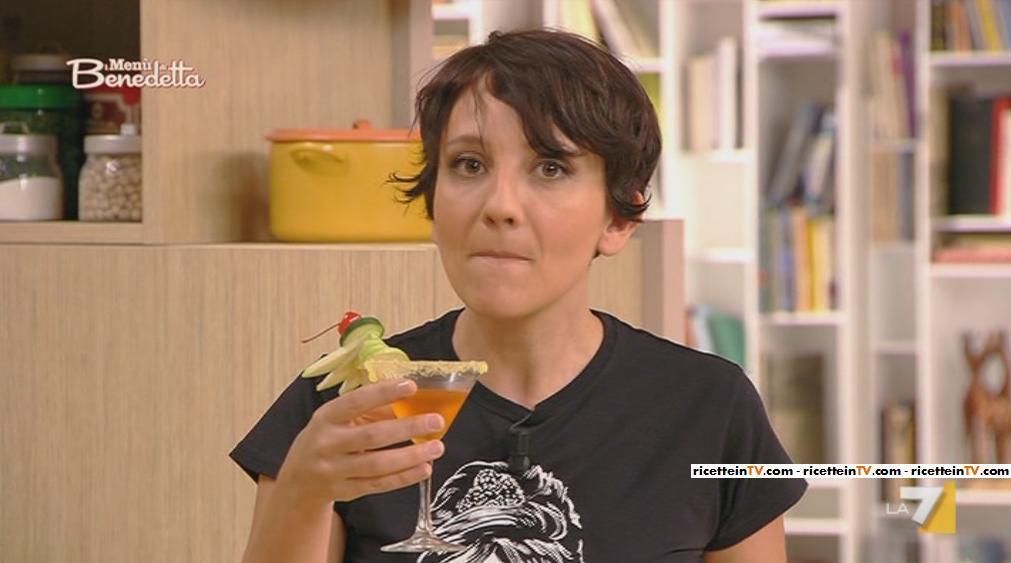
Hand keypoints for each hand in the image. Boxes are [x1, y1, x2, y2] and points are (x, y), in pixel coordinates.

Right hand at [275, 379, 445, 505]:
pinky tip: (424, 468)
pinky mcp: (345, 491)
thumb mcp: (339, 419)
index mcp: (326, 417)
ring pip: (377, 465)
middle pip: (371, 436)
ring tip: (437, 447)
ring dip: (411, 456)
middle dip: (407, 428)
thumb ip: (371, 410)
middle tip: (435, 421)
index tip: (411, 385)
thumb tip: (412, 401)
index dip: (383, 393)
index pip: (355, 401)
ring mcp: (334, 470)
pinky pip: (379, 484)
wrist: (299, 480)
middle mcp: (327, 444)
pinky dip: (404, 477)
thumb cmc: (328, 439)